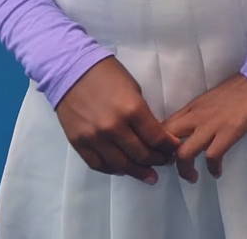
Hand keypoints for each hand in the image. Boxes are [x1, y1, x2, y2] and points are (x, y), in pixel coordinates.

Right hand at [54, 56, 179, 184]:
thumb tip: (154, 136)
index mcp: (132, 110)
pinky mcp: (79, 143)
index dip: (169, 147)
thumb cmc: (107, 75)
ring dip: (138, 171)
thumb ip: (142, 115)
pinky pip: (98, 164)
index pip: (156, 138)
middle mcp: (113, 128)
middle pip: (141, 154)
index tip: (175, 150)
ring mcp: (94, 138)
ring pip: (121, 164)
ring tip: (150, 175)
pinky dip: (113, 170)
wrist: (70, 70)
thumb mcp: (134, 90)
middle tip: (165, 163)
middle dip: (158, 160)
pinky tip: (124, 170)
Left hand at [162, 73, 246, 181]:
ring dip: (184, 170)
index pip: (162, 127)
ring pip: (184, 153)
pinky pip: (212, 156)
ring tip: (192, 177)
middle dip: (165, 159)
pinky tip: (216, 172)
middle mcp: (196, 116)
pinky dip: (212, 168)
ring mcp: (212, 124)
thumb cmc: (241, 86)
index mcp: (191, 107)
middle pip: (166, 141)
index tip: (164, 155)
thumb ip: (198, 113)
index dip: (157, 145)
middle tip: (173, 168)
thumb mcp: (211, 98)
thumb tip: (189, 129)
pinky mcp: (229, 131)